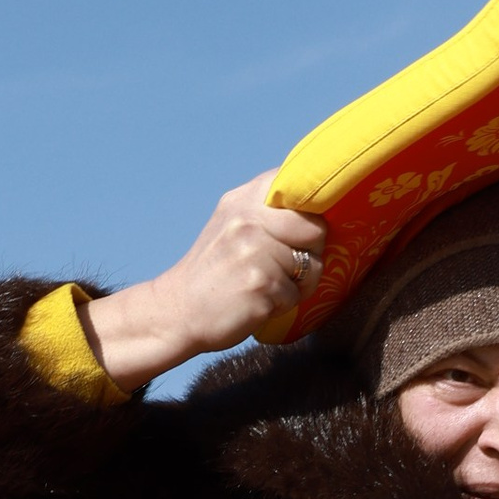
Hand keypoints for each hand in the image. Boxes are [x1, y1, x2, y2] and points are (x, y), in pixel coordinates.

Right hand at [84, 176, 326, 388]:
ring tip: (267, 286)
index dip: (311, 212)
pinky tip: (258, 301)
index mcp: (244, 200)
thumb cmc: (217, 271)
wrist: (179, 310)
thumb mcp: (233, 225)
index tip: (301, 229)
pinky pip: (297, 295)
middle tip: (287, 265)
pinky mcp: (260, 284)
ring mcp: (254, 251)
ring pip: (312, 266)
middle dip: (312, 250)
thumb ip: (269, 211)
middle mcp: (248, 219)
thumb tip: (320, 206)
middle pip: (316, 228)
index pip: (299, 188)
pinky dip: (284, 304)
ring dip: (298, 284)